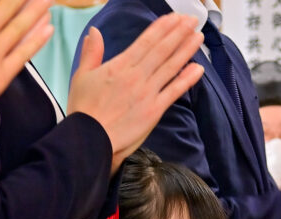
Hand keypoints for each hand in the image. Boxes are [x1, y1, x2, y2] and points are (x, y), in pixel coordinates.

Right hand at [67, 14, 203, 172]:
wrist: (90, 139)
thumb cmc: (84, 111)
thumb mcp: (82, 76)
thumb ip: (91, 52)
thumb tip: (94, 32)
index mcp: (120, 65)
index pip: (146, 41)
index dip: (163, 27)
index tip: (174, 18)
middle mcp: (137, 76)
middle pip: (162, 49)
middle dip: (179, 33)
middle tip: (192, 20)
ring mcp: (147, 93)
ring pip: (171, 66)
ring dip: (186, 50)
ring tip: (198, 36)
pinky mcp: (154, 111)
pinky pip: (174, 92)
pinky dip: (187, 79)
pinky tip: (198, 69)